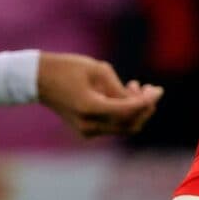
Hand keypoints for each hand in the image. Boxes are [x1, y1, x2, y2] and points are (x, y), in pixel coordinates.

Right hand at [36, 53, 161, 137]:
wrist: (39, 80)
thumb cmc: (68, 68)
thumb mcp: (98, 70)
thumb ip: (119, 88)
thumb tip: (139, 102)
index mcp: (90, 107)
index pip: (128, 110)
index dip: (147, 101)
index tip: (159, 90)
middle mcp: (89, 124)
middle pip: (130, 125)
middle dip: (144, 108)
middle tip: (149, 89)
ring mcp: (87, 131)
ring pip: (123, 127)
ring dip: (135, 110)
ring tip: (133, 85)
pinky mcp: (87, 130)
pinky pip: (114, 126)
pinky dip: (123, 113)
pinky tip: (122, 94)